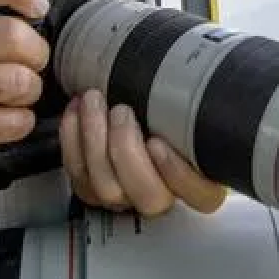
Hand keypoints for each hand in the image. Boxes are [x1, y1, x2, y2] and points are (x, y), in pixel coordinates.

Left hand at [59, 88, 227, 216]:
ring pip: (107, 188)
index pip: (201, 196)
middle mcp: (165, 196)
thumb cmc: (172, 110)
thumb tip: (206, 80)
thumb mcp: (195, 108)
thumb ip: (200, 106)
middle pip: (148, 197)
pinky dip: (72, 139)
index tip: (159, 141)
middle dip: (126, 151)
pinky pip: (78, 174)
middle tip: (122, 111)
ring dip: (94, 140)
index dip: (177, 173)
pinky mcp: (93, 189)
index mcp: (202, 181)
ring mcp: (127, 197)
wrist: (135, 110)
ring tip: (94, 101)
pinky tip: (76, 109)